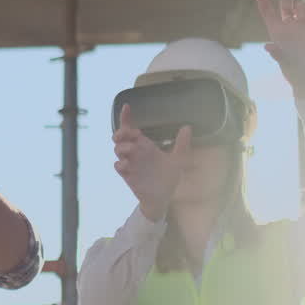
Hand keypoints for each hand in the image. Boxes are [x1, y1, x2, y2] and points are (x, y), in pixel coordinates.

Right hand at [113, 104, 191, 221]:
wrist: (165, 198)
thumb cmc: (169, 177)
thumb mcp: (179, 159)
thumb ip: (182, 144)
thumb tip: (187, 127)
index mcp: (145, 145)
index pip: (131, 128)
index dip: (126, 118)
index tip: (127, 107)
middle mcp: (136, 152)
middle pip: (119, 138)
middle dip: (121, 133)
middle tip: (131, 133)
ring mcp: (131, 163)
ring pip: (118, 150)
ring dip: (123, 147)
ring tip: (133, 149)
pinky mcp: (128, 175)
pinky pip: (119, 166)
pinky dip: (120, 164)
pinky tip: (127, 164)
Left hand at [253, 0, 304, 98]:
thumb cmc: (292, 71)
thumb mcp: (284, 63)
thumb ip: (277, 54)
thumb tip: (268, 47)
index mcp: (276, 30)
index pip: (266, 9)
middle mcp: (289, 25)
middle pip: (286, 3)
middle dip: (287, 0)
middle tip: (291, 7)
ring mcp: (303, 25)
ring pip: (302, 5)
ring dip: (302, 7)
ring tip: (304, 19)